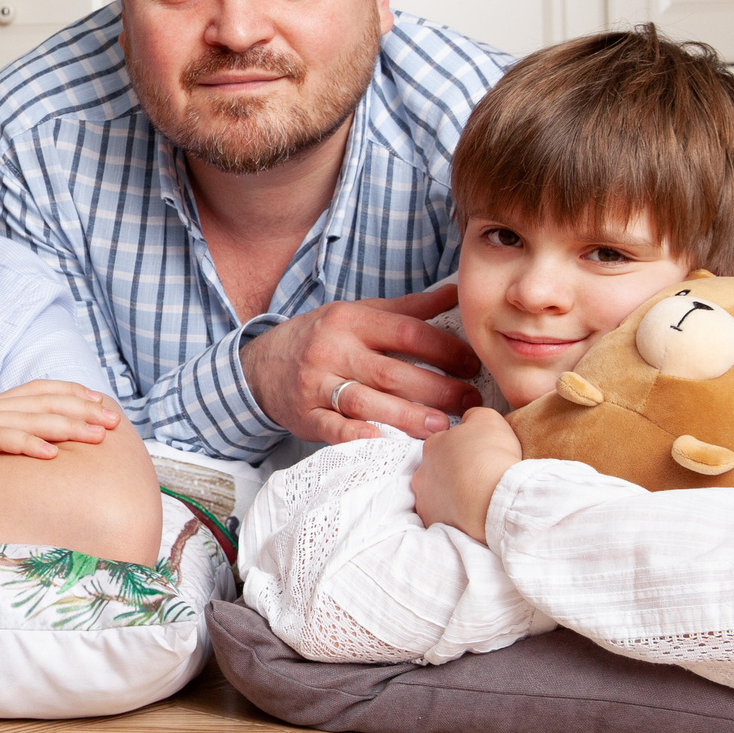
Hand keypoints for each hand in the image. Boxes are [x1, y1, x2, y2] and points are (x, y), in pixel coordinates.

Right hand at [0, 380, 121, 468]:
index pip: (36, 393)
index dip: (70, 395)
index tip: (99, 402)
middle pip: (45, 404)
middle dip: (84, 410)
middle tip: (115, 419)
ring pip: (33, 420)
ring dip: (70, 426)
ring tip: (99, 434)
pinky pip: (1, 440)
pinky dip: (29, 445)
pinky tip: (51, 454)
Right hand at [242, 283, 482, 444]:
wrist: (260, 366)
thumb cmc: (321, 338)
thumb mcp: (358, 314)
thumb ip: (408, 308)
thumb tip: (456, 291)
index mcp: (351, 321)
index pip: (406, 332)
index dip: (444, 349)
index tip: (473, 364)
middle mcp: (333, 350)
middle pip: (392, 371)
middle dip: (437, 388)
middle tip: (470, 401)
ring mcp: (317, 384)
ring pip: (367, 402)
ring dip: (407, 416)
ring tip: (441, 428)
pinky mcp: (305, 415)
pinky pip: (331, 427)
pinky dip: (354, 435)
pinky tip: (380, 441)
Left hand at [411, 408, 521, 538]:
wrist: (492, 499)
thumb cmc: (491, 456)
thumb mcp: (488, 420)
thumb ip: (474, 417)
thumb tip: (470, 421)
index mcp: (433, 445)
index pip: (444, 444)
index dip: (464, 450)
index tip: (479, 458)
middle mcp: (422, 471)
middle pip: (437, 471)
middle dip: (455, 475)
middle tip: (478, 480)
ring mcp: (424, 499)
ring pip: (437, 496)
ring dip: (453, 497)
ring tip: (476, 501)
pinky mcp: (432, 522)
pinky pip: (442, 518)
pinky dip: (455, 517)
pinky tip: (471, 517)